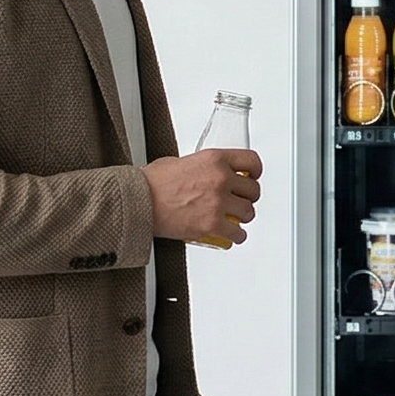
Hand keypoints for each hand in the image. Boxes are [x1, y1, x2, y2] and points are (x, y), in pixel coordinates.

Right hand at [148, 150, 262, 244]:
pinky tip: (232, 235)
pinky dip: (237, 236)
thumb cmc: (152, 183)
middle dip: (248, 197)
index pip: (251, 161)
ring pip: (248, 212)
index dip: (255, 171)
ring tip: (234, 219)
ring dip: (242, 217)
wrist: (139, 202)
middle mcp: (220, 179)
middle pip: (253, 190)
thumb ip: (201, 166)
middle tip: (240, 201)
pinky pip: (237, 233)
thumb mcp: (180, 161)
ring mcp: (218, 203)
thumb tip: (207, 172)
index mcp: (214, 159)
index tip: (252, 177)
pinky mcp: (212, 225)